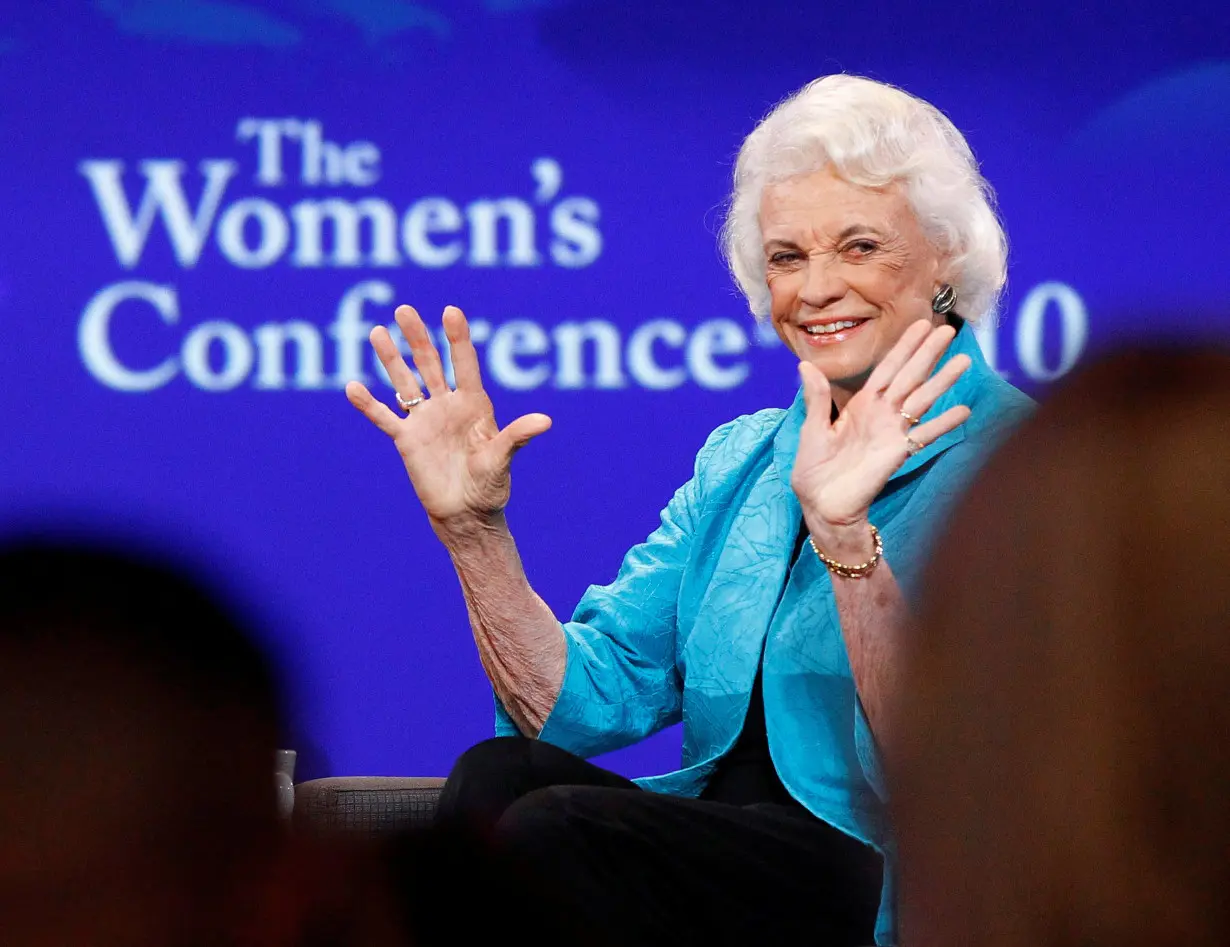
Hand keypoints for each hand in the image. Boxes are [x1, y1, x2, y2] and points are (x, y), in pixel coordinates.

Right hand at [345, 305, 551, 529]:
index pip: (464, 363)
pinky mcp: (407, 440)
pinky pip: (384, 418)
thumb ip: (518, 436)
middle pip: (429, 364)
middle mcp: (448, 406)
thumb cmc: (490, 486)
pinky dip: (368, 404)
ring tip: (378, 332)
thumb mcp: (503, 458)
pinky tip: (352, 386)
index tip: (450, 311)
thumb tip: (546, 421)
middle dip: (418, 337)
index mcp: (474, 404)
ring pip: (404, 382)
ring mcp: (425, 421)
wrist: (466, 514)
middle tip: (404, 309)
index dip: (457, 338)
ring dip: (391, 358)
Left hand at [791, 320, 971, 553]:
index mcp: (861, 404)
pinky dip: (943, 424)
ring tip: (963, 361)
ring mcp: (893, 432)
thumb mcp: (812, 428)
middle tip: (949, 330)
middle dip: (928, 354)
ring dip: (943, 381)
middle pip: (910, 377)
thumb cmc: (814, 468)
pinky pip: (924, 435)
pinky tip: (963, 411)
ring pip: (922, 400)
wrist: (822, 504)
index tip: (921, 324)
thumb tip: (806, 364)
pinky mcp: (898, 453)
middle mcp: (882, 413)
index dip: (904, 347)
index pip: (887, 368)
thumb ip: (816, 398)